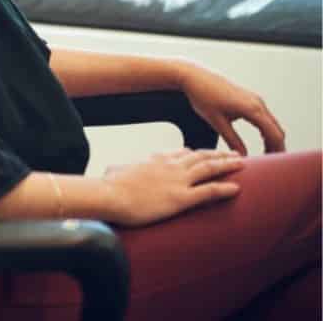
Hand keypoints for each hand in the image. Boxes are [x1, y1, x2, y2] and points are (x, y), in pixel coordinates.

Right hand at [103, 148, 243, 226]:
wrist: (111, 194)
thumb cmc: (110, 186)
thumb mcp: (116, 172)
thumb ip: (121, 170)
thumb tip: (112, 171)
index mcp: (155, 160)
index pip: (181, 153)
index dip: (196, 153)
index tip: (206, 154)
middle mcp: (169, 167)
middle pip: (200, 157)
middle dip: (219, 155)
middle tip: (233, 154)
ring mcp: (177, 181)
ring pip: (208, 169)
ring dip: (227, 165)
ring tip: (241, 164)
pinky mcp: (181, 198)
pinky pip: (209, 191)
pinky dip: (224, 189)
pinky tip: (237, 189)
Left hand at [178, 63, 285, 154]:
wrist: (193, 76)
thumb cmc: (202, 96)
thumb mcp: (217, 122)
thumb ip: (232, 140)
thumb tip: (244, 157)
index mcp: (252, 108)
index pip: (274, 135)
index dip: (277, 151)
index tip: (273, 165)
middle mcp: (257, 102)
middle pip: (277, 130)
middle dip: (277, 147)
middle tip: (271, 164)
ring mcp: (254, 98)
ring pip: (272, 123)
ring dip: (272, 138)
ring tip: (267, 154)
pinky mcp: (249, 97)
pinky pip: (265, 116)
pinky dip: (267, 129)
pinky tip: (262, 139)